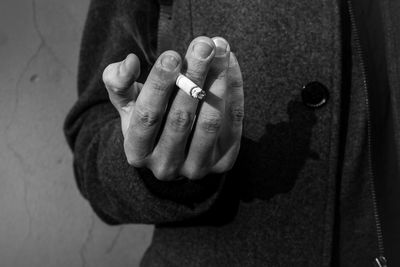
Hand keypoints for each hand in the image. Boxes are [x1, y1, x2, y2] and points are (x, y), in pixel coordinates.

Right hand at [102, 36, 243, 179]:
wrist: (177, 148)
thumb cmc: (149, 118)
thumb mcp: (127, 103)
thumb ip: (119, 82)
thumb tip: (130, 62)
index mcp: (138, 151)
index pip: (147, 116)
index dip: (159, 85)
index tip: (172, 55)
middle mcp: (165, 165)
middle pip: (181, 119)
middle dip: (193, 77)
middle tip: (203, 45)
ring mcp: (196, 167)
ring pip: (209, 123)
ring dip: (218, 83)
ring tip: (220, 50)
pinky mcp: (223, 162)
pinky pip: (233, 125)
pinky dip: (234, 93)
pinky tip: (230, 65)